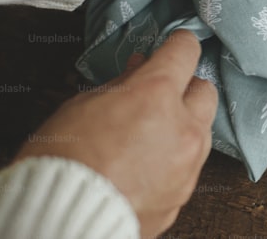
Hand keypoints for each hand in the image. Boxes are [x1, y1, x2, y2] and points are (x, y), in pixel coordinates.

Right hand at [16, 30, 216, 237]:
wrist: (61, 223)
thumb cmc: (61, 162)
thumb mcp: (82, 105)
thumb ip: (121, 84)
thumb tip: (139, 69)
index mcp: (156, 95)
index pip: (185, 51)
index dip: (177, 45)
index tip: (172, 46)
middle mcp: (182, 128)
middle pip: (205, 91)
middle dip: (185, 87)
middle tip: (159, 93)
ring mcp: (187, 166)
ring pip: (203, 131)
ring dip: (184, 125)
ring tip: (150, 133)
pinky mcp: (183, 196)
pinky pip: (189, 167)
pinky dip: (174, 159)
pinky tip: (147, 164)